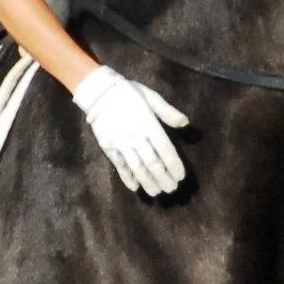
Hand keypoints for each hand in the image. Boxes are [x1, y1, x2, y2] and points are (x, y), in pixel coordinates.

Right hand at [72, 66, 188, 195]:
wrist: (98, 91)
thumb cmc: (128, 92)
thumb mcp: (151, 96)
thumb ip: (168, 112)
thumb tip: (185, 123)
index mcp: (149, 125)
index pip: (165, 150)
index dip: (174, 165)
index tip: (180, 177)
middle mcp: (136, 137)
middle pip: (152, 163)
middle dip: (163, 178)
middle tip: (171, 189)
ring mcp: (121, 144)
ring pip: (137, 168)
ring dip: (148, 182)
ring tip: (156, 192)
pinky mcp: (109, 148)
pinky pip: (120, 166)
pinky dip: (128, 178)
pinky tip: (135, 187)